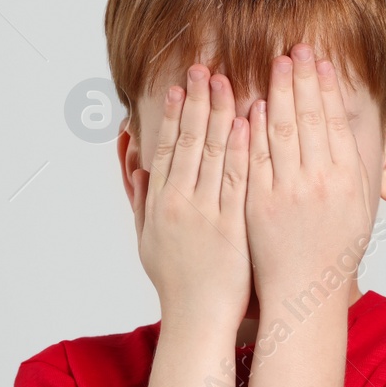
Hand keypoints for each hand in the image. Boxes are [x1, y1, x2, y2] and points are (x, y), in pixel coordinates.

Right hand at [131, 65, 251, 327]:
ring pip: (212, 153)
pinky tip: (248, 122)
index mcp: (159, 204)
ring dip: (219, 114)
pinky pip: (237, 179)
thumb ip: (142, 202)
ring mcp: (206, 213)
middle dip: (197, 102)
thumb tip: (137, 168)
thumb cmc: (177, 283)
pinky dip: (241, 149)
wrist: (199, 318)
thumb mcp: (148, 241)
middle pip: (187, 142)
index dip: (173, 115)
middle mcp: (179, 204)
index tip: (180, 86)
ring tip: (226, 82)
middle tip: (204, 69)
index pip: (166, 148)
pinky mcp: (232, 225)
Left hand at [245, 43, 373, 298]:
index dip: (326, 88)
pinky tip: (255, 104)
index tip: (319, 61)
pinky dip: (256, 129)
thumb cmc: (333, 250)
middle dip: (301, 79)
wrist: (306, 291)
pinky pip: (255, 158)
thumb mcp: (357, 206)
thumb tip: (343, 126)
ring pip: (282, 131)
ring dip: (279, 93)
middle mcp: (319, 182)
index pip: (334, 121)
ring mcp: (287, 192)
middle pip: (309, 118)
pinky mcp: (259, 204)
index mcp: (345, 179)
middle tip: (295, 49)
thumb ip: (351, 165)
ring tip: (276, 63)